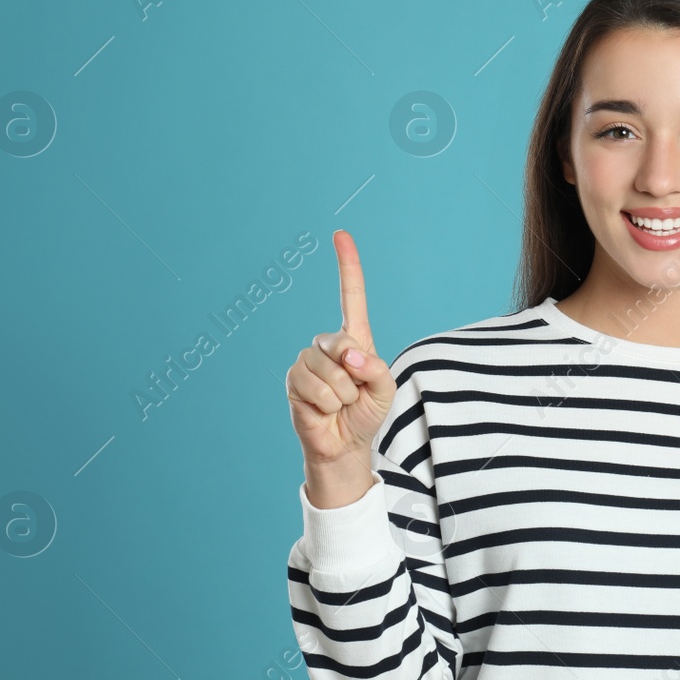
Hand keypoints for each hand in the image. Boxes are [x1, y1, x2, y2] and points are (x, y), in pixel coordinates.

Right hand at [285, 230, 397, 502]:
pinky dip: (328, 405)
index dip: (347, 266)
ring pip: (328, 372)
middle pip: (340, 344)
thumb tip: (352, 356)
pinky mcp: (294, 381)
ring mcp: (307, 361)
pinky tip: (325, 411)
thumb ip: (377, 369)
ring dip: (342, 395)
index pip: (350, 296)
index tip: (340, 235)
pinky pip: (316, 390)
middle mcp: (328, 345)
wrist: (345, 444)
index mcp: (354, 338)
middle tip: (355, 394)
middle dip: (354, 374)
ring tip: (340, 404)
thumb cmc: (366, 412)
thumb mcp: (385, 390)